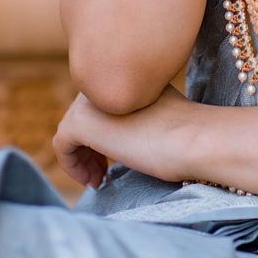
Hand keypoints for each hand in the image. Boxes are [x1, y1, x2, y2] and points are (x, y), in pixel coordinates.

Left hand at [52, 86, 203, 189]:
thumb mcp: (158, 114)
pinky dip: (72, 165)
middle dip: (90, 148)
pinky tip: (95, 181)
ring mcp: (89, 100)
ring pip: (72, 130)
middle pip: (84, 117)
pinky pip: (63, 144)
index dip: (104, 136)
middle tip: (104, 174)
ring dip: (81, 158)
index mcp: (124, 76)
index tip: (114, 162)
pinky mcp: (80, 121)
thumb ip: (137, 114)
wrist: (194, 139)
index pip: (101, 106)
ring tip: (99, 179)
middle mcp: (103, 82)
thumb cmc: (188, 133)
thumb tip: (125, 136)